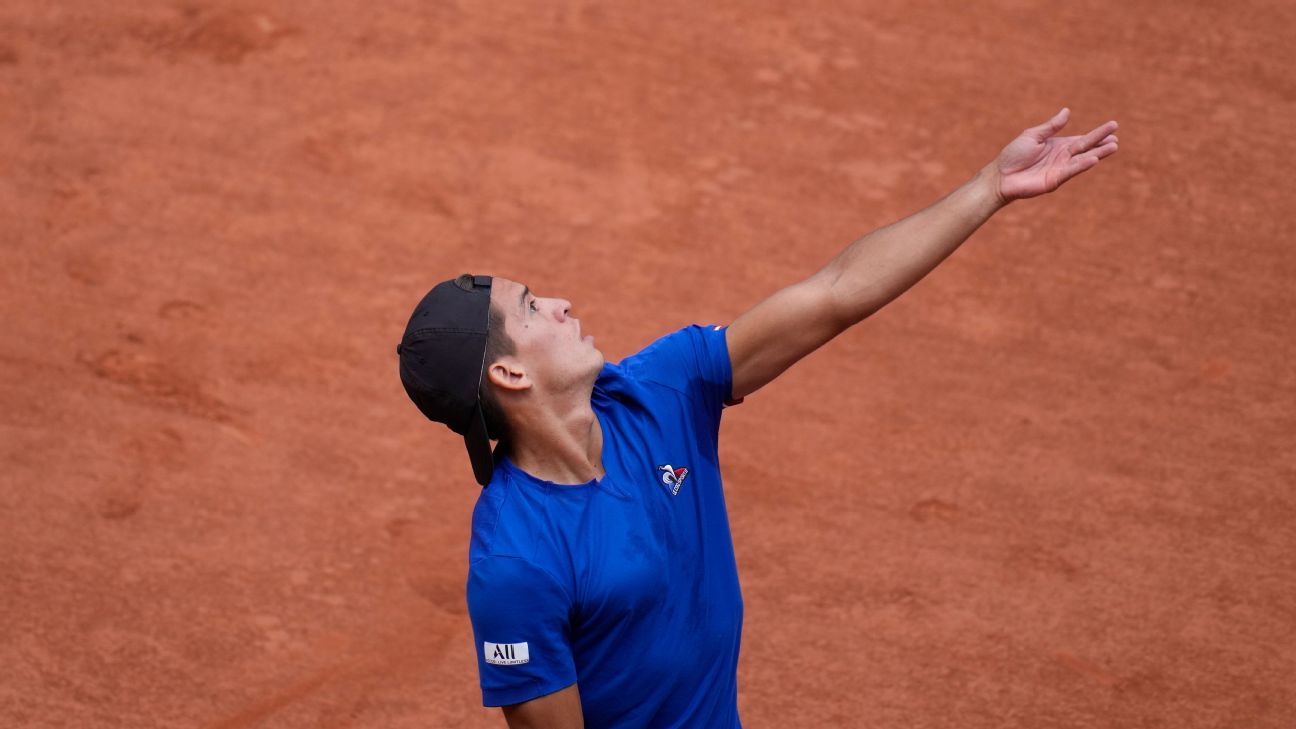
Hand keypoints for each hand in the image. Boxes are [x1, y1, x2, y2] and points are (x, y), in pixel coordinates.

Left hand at [986, 108, 1117, 203]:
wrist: (1000, 175)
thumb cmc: (1014, 155)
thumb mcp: (1033, 135)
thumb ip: (1051, 126)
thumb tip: (1067, 111)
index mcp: (1059, 146)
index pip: (1082, 139)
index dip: (1098, 134)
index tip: (1113, 126)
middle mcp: (1063, 157)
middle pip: (1086, 148)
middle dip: (1101, 142)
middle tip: (1117, 137)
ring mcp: (1060, 169)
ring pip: (1082, 160)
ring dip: (1098, 154)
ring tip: (1113, 146)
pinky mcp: (1054, 180)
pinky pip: (1070, 171)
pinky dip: (1082, 165)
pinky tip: (1094, 158)